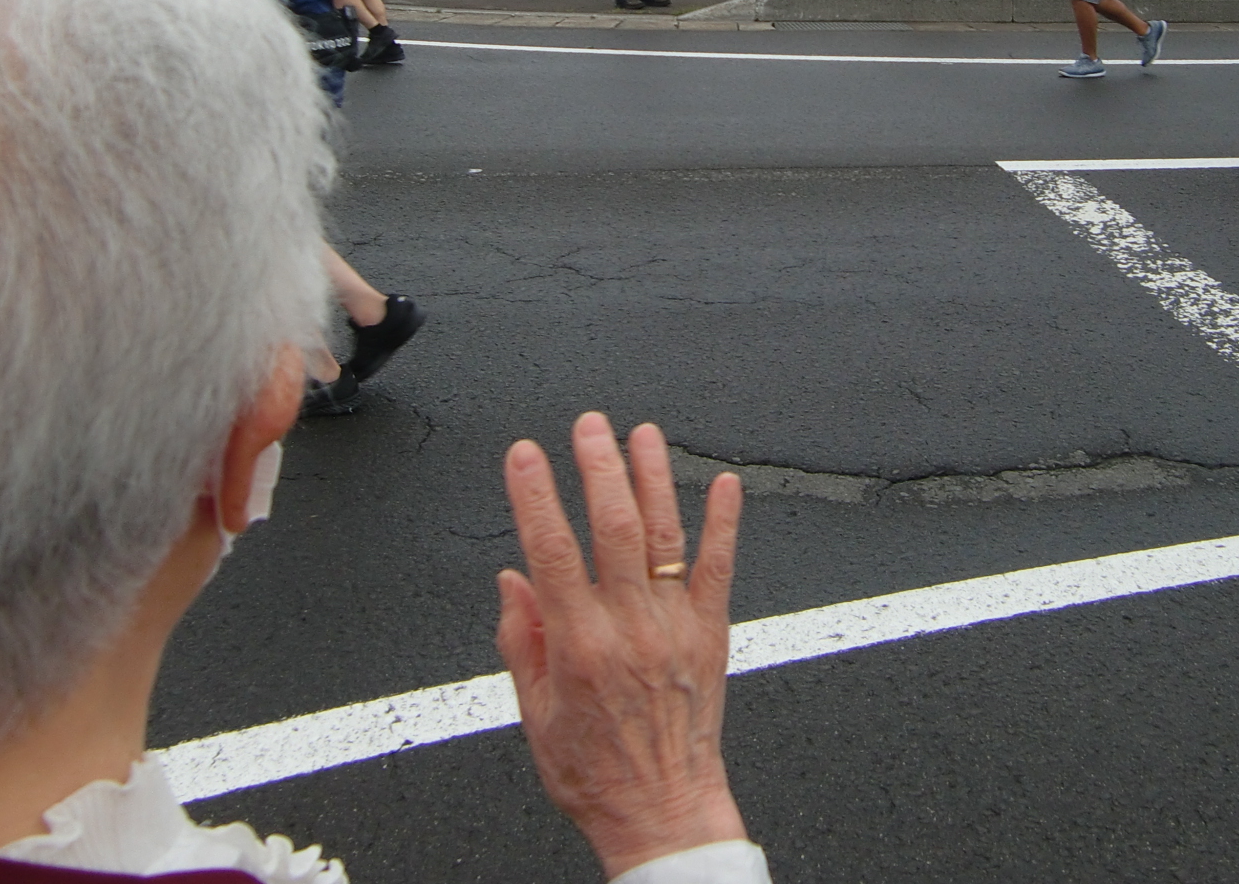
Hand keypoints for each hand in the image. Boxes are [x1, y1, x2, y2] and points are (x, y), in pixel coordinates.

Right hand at [498, 413, 747, 879]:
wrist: (663, 812)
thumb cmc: (596, 773)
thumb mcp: (534, 716)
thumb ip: (519, 643)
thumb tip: (512, 583)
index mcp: (579, 647)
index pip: (551, 552)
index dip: (535, 497)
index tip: (524, 455)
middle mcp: (630, 628)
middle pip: (614, 529)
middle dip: (598, 468)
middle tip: (587, 426)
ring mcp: (675, 626)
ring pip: (665, 536)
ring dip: (653, 479)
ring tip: (641, 435)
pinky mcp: (711, 633)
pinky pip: (719, 569)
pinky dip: (725, 523)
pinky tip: (726, 485)